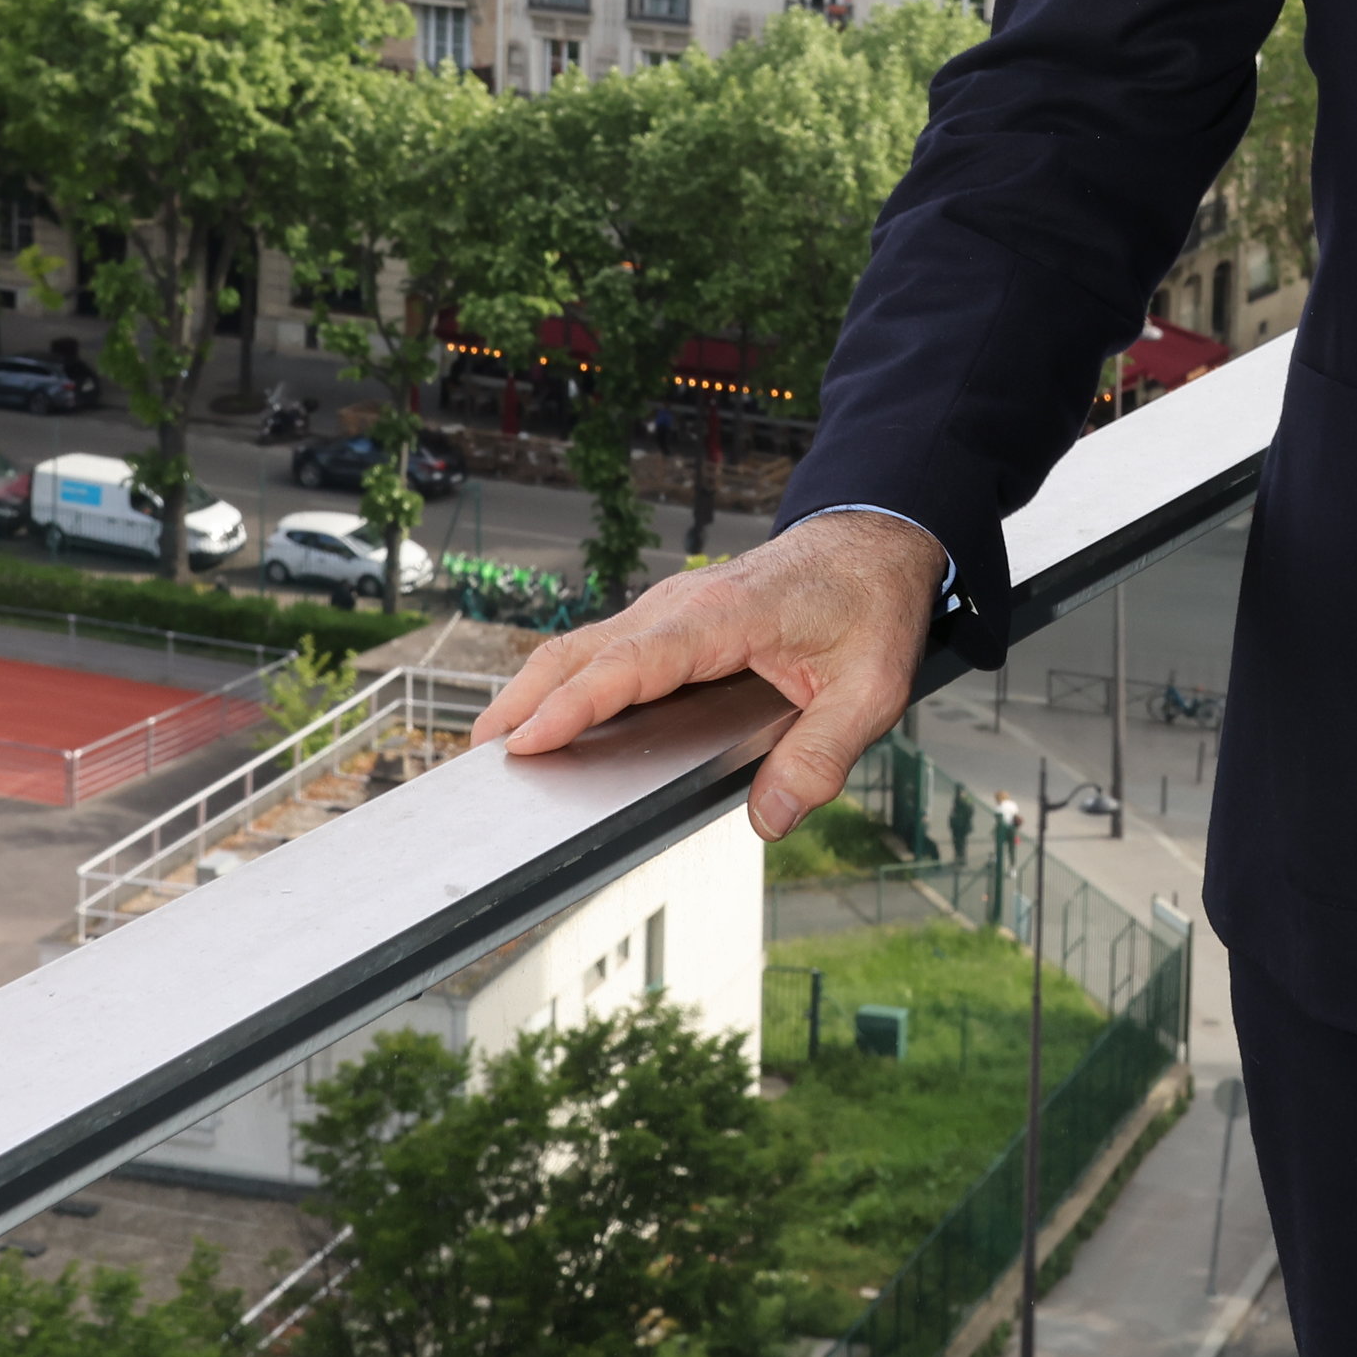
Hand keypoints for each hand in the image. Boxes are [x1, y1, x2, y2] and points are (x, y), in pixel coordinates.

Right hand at [468, 508, 943, 842]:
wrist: (876, 537)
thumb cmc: (873, 605)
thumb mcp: (872, 688)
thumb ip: (822, 755)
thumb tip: (769, 819)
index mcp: (723, 617)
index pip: (631, 664)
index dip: (575, 704)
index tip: (527, 741)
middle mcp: (682, 606)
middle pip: (582, 652)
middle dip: (524, 701)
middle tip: (480, 760)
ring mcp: (671, 609)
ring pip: (584, 647)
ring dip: (534, 690)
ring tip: (495, 748)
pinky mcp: (672, 621)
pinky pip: (606, 649)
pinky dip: (565, 682)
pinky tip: (549, 721)